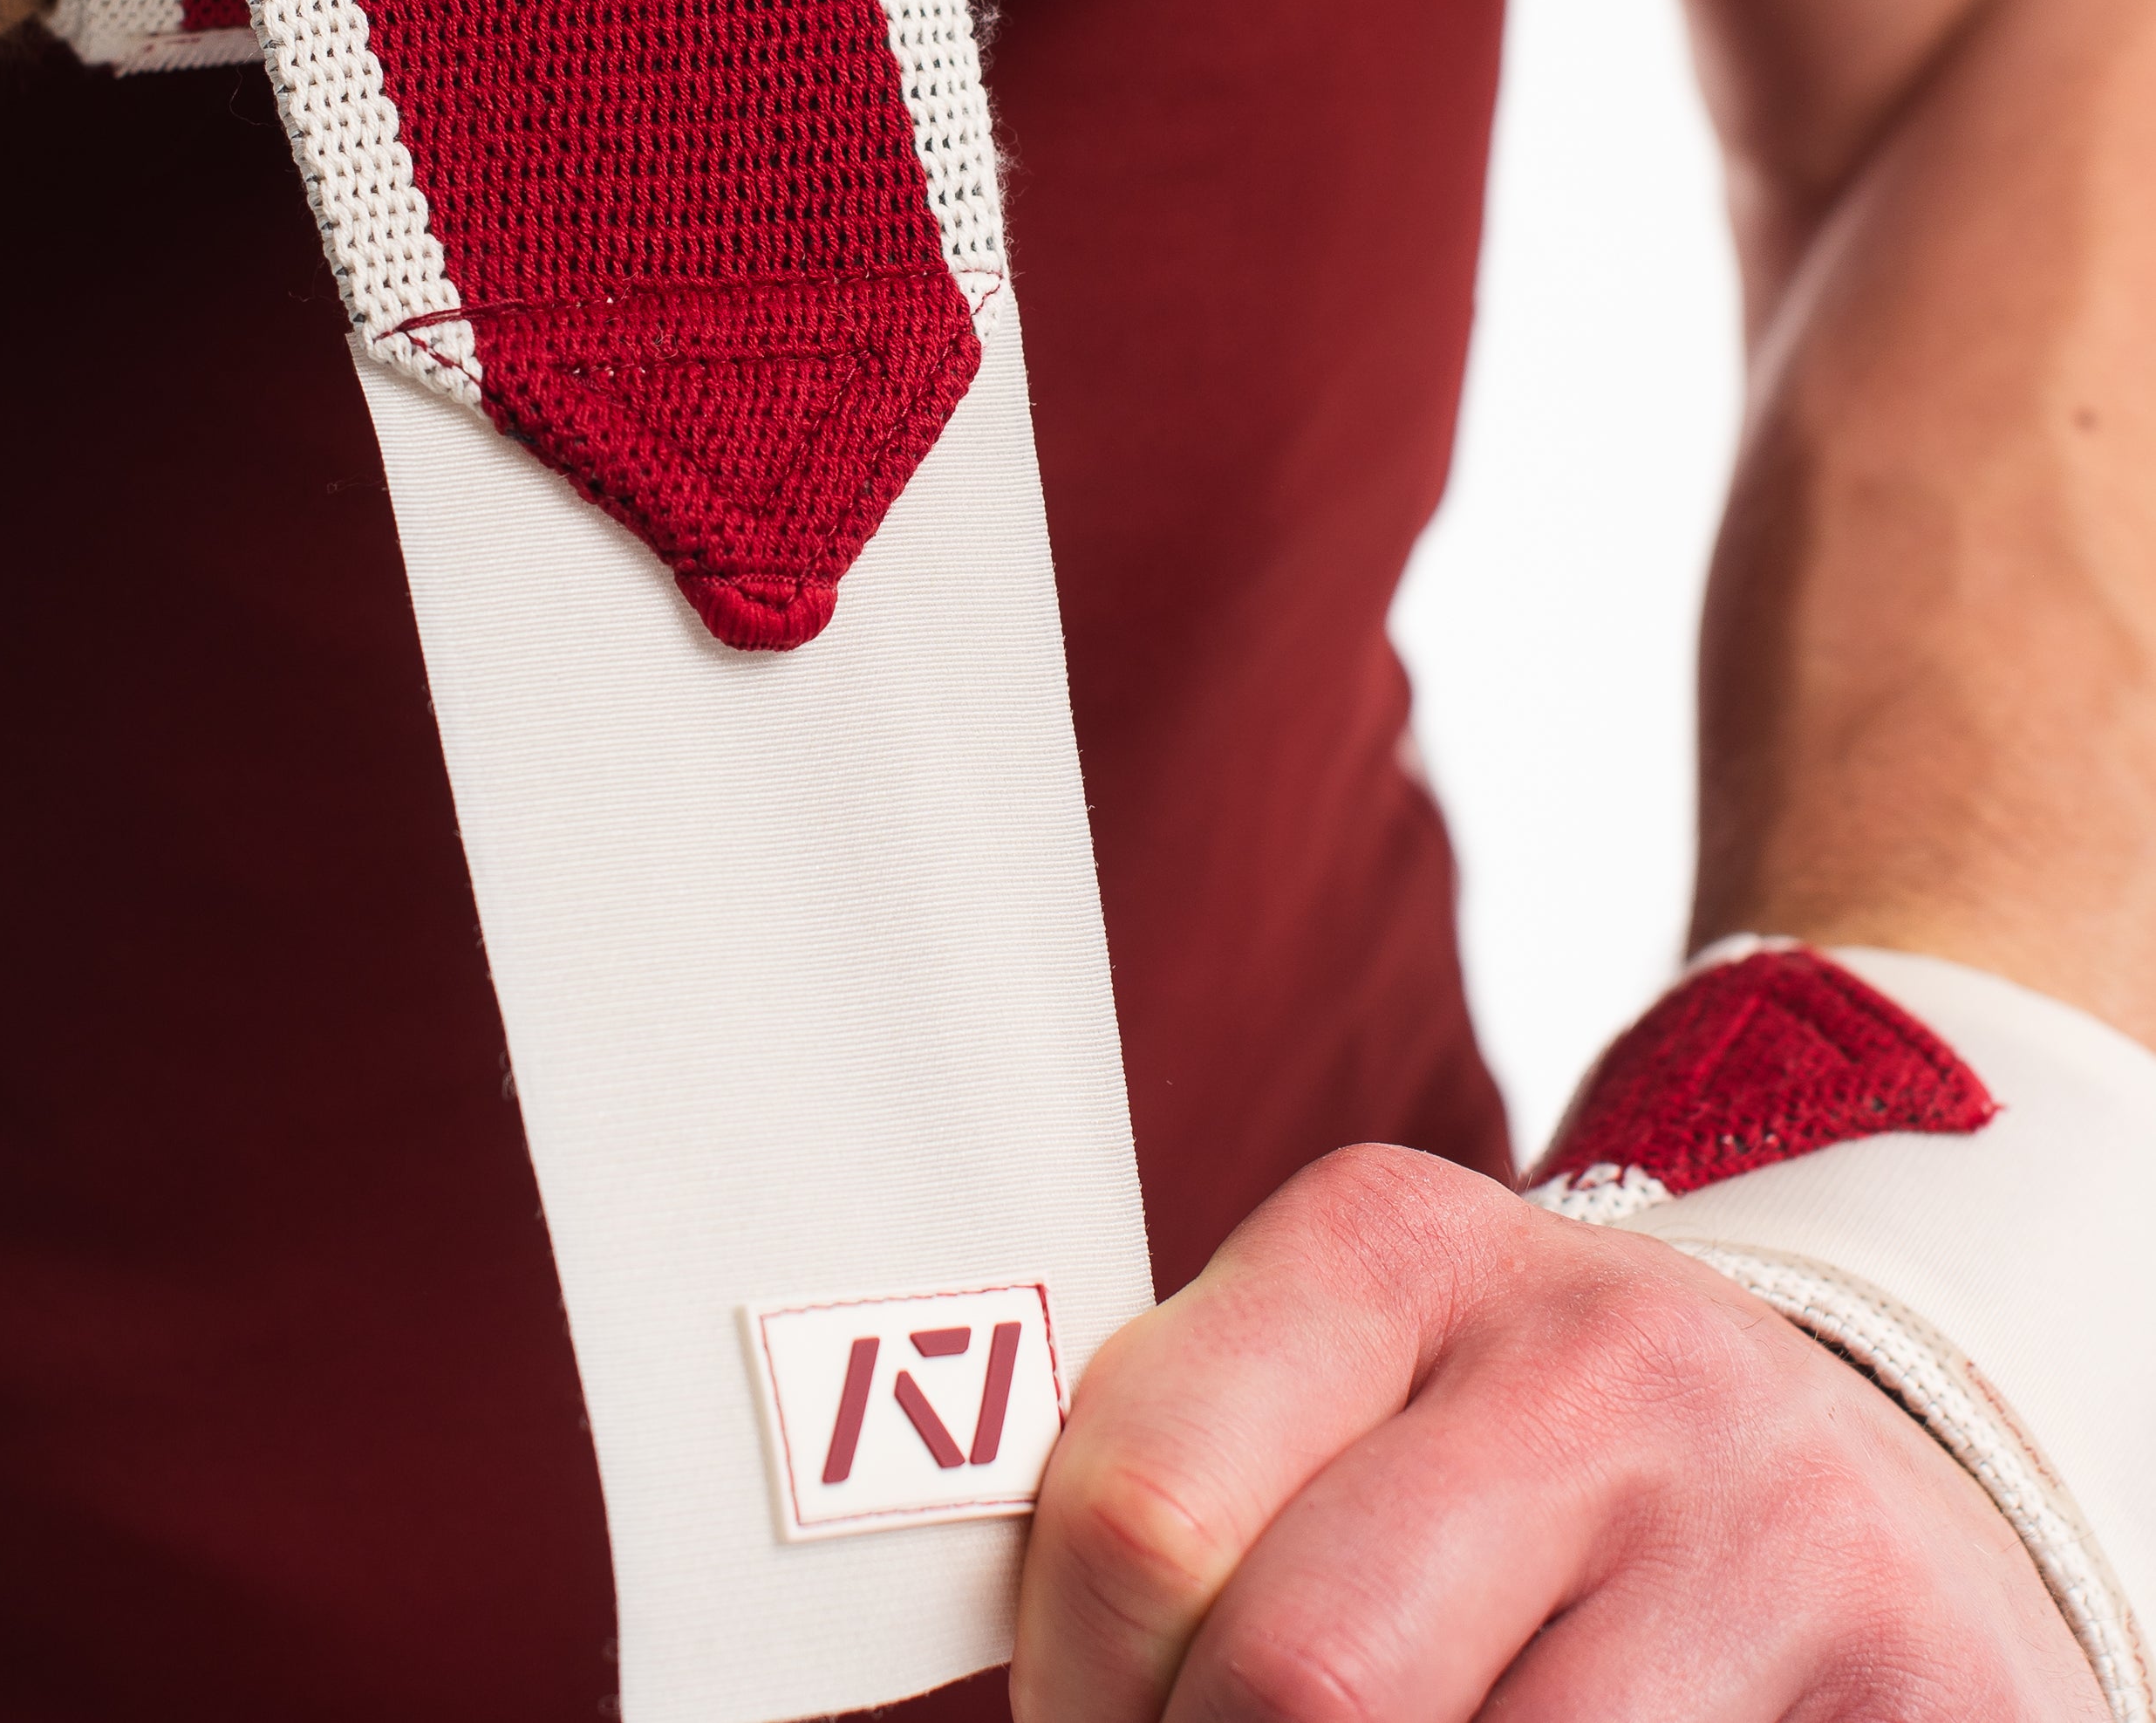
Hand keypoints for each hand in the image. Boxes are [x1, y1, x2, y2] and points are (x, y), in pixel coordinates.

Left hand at [1018, 1146, 2099, 1718]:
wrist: (1875, 1473)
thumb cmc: (1524, 1465)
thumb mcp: (1345, 1402)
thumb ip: (1180, 1499)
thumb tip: (993, 1692)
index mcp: (1393, 1245)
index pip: (1135, 1508)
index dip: (1073, 1690)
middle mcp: (1599, 1356)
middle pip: (1296, 1686)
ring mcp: (1777, 1530)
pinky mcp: (1928, 1693)